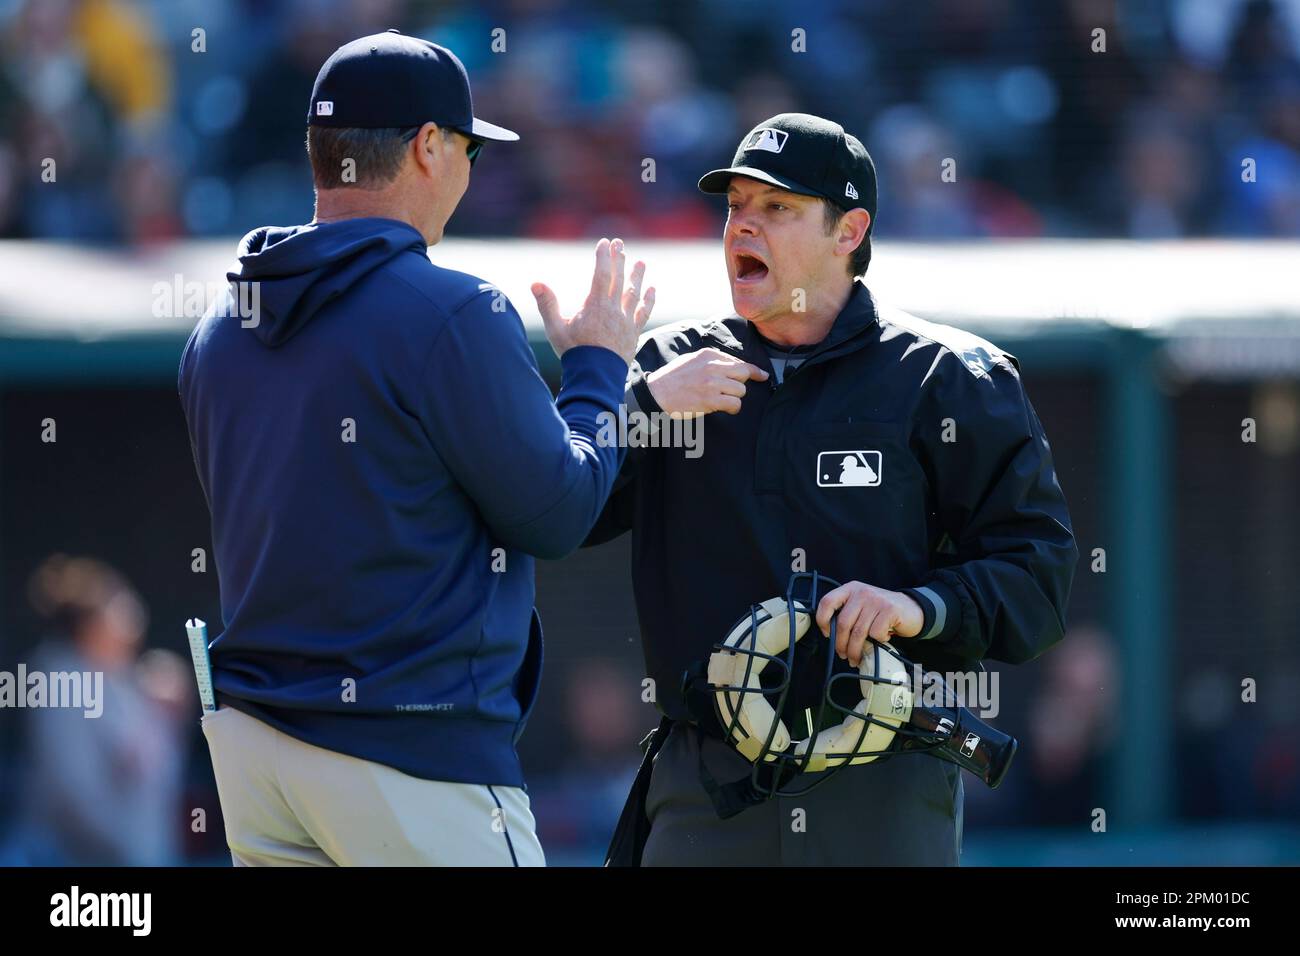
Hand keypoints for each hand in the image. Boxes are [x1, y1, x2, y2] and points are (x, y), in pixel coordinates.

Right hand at [531, 238, 654, 363]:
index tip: (604, 243)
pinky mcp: (633, 333)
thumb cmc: (574, 352)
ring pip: (633, 293)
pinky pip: (643, 313)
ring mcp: (626, 321)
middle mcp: (614, 309)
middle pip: (618, 279)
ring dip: (636, 276)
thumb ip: (547, 304)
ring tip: (640, 263)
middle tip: (620, 244)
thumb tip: (535, 283)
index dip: (603, 257)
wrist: (595, 376)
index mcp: (595, 305)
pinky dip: (648, 301)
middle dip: (619, 259)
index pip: (601, 274)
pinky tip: (652, 290)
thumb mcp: (556, 328)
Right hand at [645, 347, 768, 417]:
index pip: (739, 361)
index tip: (762, 375)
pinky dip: (733, 408)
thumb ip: (712, 360)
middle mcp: (712, 367)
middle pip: (743, 374)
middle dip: (742, 383)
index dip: (753, 370)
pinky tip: (725, 408)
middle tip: (734, 390)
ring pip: (741, 390)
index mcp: (708, 355)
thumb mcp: (692, 359)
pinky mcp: (710, 400)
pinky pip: (735, 404)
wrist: (657, 393)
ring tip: (724, 400)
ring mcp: (712, 384)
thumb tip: (733, 365)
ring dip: (735, 397)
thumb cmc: (674, 377)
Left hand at [815, 581, 923, 666]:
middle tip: (844, 655)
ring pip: (858, 632)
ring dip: (855, 650)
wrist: (911, 609)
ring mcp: (876, 600)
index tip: (827, 635)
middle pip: (842, 623)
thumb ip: (847, 614)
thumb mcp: (862, 606)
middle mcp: (862, 592)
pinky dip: (878, 641)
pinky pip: (876, 633)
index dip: (822, 621)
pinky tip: (882, 639)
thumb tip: (831, 636)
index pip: (827, 602)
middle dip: (841, 645)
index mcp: (850, 589)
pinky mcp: (890, 610)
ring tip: (856, 658)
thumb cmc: (881, 612)